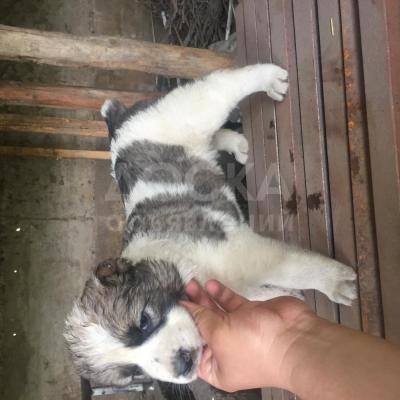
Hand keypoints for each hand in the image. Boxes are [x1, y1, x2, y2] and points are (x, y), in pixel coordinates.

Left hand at [182, 279, 313, 391]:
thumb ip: (200, 319)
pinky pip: (231, 302)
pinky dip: (221, 293)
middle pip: (203, 327)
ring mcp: (239, 330)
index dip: (181, 331)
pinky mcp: (250, 313)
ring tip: (192, 283)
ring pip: (216, 312)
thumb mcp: (218, 336)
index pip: (192, 348)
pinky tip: (210, 284)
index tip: (169, 313)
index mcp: (217, 366)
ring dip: (205, 298)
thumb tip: (184, 306)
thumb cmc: (252, 347)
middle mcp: (226, 349)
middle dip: (192, 309)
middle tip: (180, 291)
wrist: (294, 337)